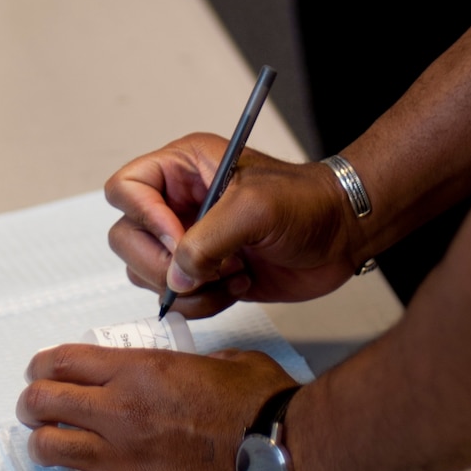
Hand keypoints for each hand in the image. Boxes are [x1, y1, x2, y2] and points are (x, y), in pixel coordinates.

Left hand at [17, 341, 296, 470]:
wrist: (284, 458)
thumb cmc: (263, 410)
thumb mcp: (227, 362)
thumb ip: (192, 362)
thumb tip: (185, 369)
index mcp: (140, 372)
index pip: (62, 361)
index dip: (43, 367)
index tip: (44, 375)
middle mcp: (120, 412)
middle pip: (41, 403)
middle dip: (34, 405)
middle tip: (42, 412)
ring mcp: (121, 460)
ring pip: (46, 449)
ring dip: (45, 447)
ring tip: (57, 449)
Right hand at [105, 133, 365, 318]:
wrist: (344, 234)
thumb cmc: (308, 202)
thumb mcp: (254, 208)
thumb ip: (206, 240)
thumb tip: (176, 275)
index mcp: (183, 168)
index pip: (126, 189)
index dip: (144, 218)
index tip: (178, 237)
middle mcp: (179, 203)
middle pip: (127, 238)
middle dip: (161, 263)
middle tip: (202, 269)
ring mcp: (191, 240)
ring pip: (148, 273)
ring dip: (187, 287)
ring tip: (230, 274)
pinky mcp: (206, 273)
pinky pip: (179, 297)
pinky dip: (204, 301)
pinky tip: (240, 285)